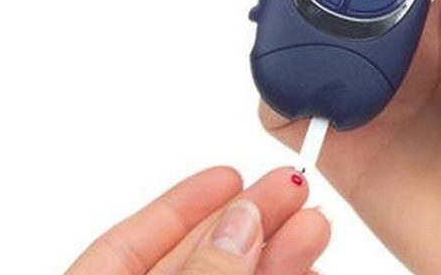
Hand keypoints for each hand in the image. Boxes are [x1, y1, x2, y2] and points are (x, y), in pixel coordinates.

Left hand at [66, 167, 328, 274]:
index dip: (180, 205)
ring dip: (278, 254)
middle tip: (290, 186)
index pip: (126, 245)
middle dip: (247, 221)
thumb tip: (238, 226)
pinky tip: (308, 266)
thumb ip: (200, 274)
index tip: (226, 174)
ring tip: (314, 224)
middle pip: (194, 259)